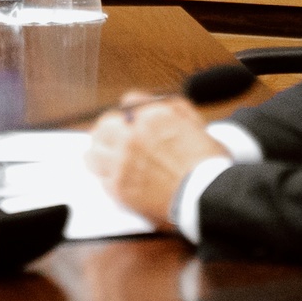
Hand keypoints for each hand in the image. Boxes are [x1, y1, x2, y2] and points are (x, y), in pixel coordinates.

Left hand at [85, 90, 227, 228]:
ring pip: (93, 152)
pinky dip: (105, 177)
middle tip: (112, 139)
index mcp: (152, 117)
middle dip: (108, 130)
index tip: (129, 121)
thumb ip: (174, 108)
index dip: (130, 112)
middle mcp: (132, 136)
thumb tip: (157, 103)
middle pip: (103, 126)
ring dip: (99, 153)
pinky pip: (100, 178)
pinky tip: (114, 179)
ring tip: (105, 159)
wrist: (207, 198)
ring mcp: (122, 162)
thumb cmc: (208, 165)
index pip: (128, 102)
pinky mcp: (119, 188)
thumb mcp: (197, 125)